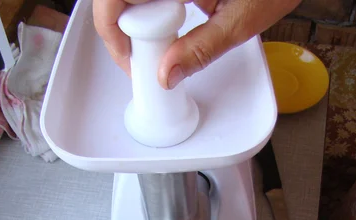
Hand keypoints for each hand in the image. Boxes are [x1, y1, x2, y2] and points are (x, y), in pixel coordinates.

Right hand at [93, 0, 301, 88]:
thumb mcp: (242, 18)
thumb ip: (202, 48)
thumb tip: (167, 75)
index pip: (113, 0)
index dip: (113, 35)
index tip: (131, 63)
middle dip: (120, 27)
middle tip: (142, 55)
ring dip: (131, 15)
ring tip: (154, 39)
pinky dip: (147, 7)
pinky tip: (168, 18)